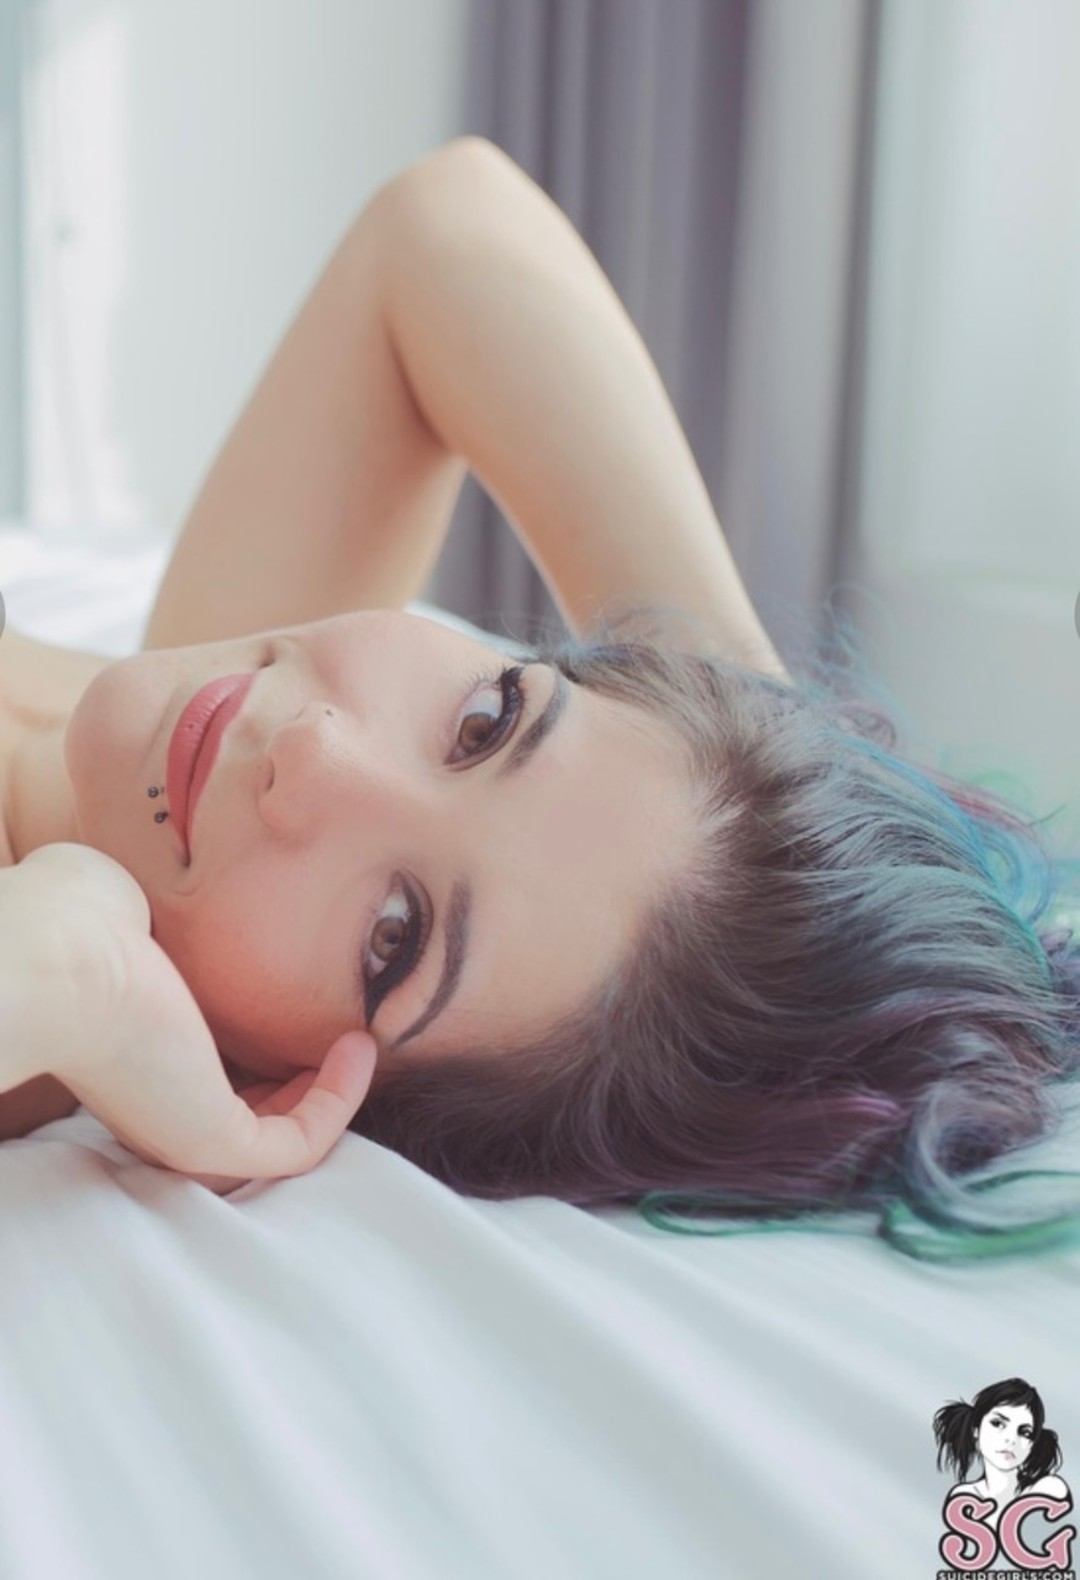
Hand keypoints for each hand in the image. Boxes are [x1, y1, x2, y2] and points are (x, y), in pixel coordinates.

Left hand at [10, 843, 377, 1191]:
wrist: (60, 958)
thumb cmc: (76, 926)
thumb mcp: (127, 914)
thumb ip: (154, 918)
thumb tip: (161, 900)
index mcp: (134, 1063)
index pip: (207, 1078)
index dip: (261, 1053)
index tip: (299, 1007)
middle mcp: (158, 1109)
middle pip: (249, 1119)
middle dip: (303, 1083)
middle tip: (342, 1035)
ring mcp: (183, 1134)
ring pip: (276, 1143)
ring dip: (331, 1094)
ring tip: (361, 1041)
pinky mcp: (212, 1142)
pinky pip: (296, 1145)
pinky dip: (339, 1102)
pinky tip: (359, 1047)